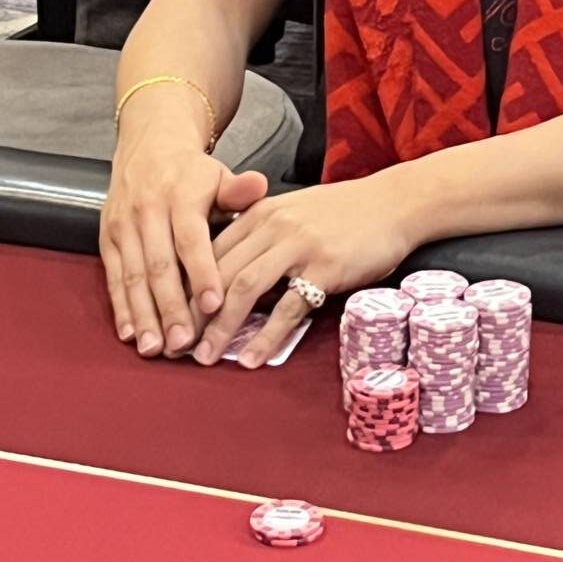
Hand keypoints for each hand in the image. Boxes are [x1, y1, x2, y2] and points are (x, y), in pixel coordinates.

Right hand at [101, 121, 268, 357]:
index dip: (202, 273)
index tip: (216, 305)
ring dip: (143, 315)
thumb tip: (259, 186)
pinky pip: (113, 276)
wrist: (149, 144)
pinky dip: (121, 307)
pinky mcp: (107, 237)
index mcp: (180, 195)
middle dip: (170, 307)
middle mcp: (148, 211)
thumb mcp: (219, 174)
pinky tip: (130, 333)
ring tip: (154, 348)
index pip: (191, 240)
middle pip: (159, 265)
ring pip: (133, 275)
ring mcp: (124, 225)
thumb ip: (238, 189)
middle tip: (183, 343)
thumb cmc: (193, 173)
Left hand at [191, 173, 413, 367]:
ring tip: (203, 356)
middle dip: (192, 311)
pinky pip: (288, 306)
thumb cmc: (344, 212)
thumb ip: (261, 234)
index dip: (185, 285)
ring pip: (244, 287)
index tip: (168, 316)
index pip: (209, 250)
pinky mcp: (325, 266)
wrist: (394, 203)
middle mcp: (274, 225)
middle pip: (219, 271)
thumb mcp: (295, 212)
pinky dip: (265, 335)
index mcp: (261, 211)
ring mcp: (299, 245)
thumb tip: (227, 273)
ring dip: (219, 326)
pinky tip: (250, 358)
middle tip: (174, 346)